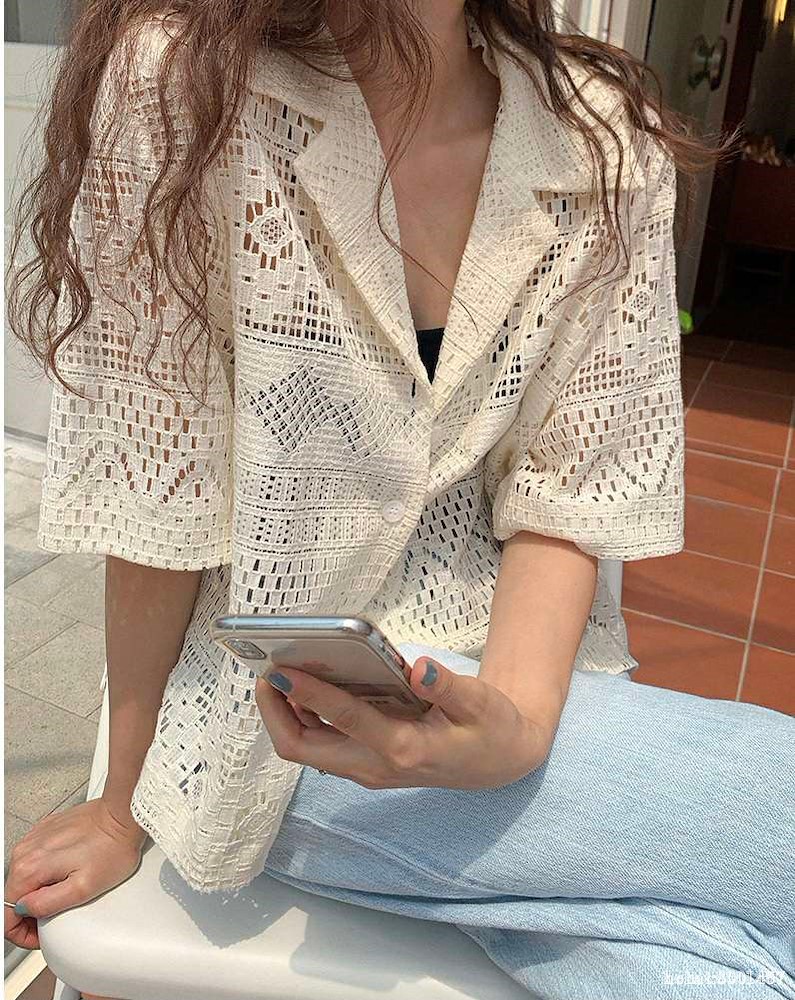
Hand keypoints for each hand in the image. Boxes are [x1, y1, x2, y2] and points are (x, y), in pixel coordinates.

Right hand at [4, 797, 146, 949]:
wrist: (123, 816)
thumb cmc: (111, 848)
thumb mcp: (83, 888)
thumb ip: (47, 904)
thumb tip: (26, 910)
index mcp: (30, 868)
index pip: (7, 915)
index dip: (22, 933)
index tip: (40, 936)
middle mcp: (26, 850)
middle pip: (13, 896)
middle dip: (31, 914)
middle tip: (55, 918)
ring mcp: (35, 838)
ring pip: (24, 878)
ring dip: (38, 892)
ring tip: (64, 893)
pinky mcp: (46, 830)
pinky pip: (36, 859)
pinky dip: (45, 872)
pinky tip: (66, 872)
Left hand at [255, 656, 552, 789]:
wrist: (499, 761)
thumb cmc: (490, 728)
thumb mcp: (482, 704)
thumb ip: (449, 687)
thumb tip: (419, 668)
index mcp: (402, 748)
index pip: (342, 719)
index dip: (308, 692)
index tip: (280, 667)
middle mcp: (374, 765)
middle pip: (303, 747)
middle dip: (274, 711)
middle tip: (265, 668)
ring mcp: (366, 767)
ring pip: (305, 747)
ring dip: (282, 714)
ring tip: (274, 671)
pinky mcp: (364, 761)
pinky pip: (319, 742)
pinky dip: (301, 716)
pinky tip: (301, 685)